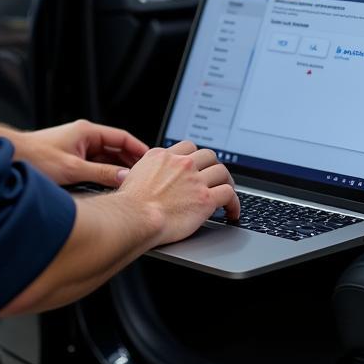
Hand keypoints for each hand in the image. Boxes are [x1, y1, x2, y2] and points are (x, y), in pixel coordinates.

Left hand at [6, 119, 147, 187]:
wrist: (11, 158)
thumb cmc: (36, 157)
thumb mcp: (73, 169)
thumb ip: (101, 173)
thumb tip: (125, 177)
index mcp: (87, 132)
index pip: (122, 137)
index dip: (138, 149)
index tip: (152, 161)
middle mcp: (84, 137)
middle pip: (115, 148)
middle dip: (130, 161)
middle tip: (145, 176)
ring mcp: (77, 148)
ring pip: (105, 158)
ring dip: (117, 169)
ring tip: (131, 183)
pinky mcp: (70, 159)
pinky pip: (94, 165)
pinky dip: (104, 173)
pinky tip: (110, 186)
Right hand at [118, 140, 239, 246]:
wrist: (135, 217)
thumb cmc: (129, 204)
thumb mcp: (131, 176)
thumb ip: (144, 172)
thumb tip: (137, 176)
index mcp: (163, 156)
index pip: (188, 147)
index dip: (195, 156)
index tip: (198, 165)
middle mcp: (181, 164)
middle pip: (208, 155)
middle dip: (213, 166)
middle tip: (215, 177)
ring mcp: (195, 180)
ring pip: (222, 171)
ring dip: (227, 181)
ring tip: (227, 192)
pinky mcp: (205, 199)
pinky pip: (228, 194)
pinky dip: (234, 202)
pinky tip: (232, 211)